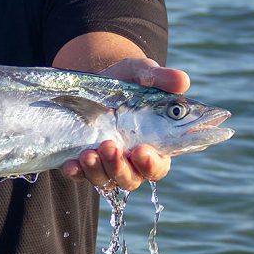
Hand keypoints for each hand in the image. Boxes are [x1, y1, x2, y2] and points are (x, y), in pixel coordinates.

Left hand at [62, 58, 189, 190]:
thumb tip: (182, 81)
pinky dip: (75, 172)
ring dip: (96, 170)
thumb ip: (161, 78)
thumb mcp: (142, 73)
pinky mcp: (83, 162)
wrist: (93, 78)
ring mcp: (105, 164)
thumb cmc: (127, 79)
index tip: (142, 151)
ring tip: (88, 154)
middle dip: (119, 167)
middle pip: (130, 179)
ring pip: (105, 180)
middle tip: (109, 146)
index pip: (158, 166)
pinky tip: (70, 165)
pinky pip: (79, 174)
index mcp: (153, 145)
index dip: (151, 164)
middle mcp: (130, 161)